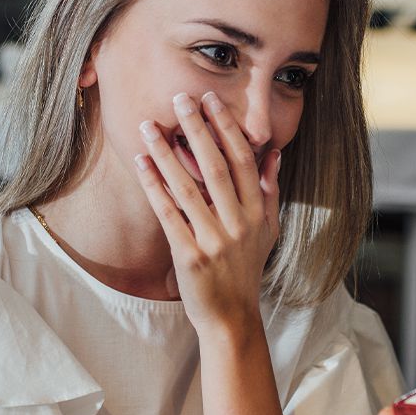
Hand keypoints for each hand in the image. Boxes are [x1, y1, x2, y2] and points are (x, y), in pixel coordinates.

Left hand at [133, 90, 279, 334]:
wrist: (231, 315)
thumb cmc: (246, 268)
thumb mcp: (267, 230)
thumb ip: (269, 190)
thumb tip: (274, 153)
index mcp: (257, 213)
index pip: (243, 161)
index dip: (227, 128)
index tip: (211, 101)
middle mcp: (238, 224)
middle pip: (216, 167)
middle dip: (197, 129)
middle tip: (181, 99)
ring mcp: (214, 240)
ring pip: (188, 187)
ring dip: (166, 153)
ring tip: (148, 126)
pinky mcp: (189, 256)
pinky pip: (168, 214)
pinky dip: (154, 186)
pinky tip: (142, 163)